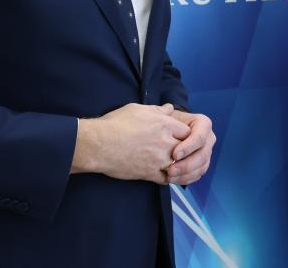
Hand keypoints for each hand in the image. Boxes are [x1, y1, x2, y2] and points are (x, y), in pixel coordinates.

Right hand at [72, 103, 190, 183]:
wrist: (99, 144)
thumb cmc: (115, 123)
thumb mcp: (138, 109)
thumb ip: (157, 110)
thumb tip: (169, 108)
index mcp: (164, 124)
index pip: (188, 132)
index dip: (186, 135)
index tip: (180, 137)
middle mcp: (165, 142)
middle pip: (187, 149)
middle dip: (185, 150)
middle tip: (179, 151)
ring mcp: (159, 159)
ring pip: (180, 165)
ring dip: (179, 164)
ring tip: (174, 163)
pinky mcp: (150, 173)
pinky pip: (167, 178)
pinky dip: (169, 177)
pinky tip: (165, 174)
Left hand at [165, 110, 216, 185]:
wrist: (169, 132)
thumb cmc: (168, 122)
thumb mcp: (167, 115)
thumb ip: (166, 113)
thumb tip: (168, 109)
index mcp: (203, 124)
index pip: (201, 136)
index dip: (189, 146)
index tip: (174, 154)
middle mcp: (208, 138)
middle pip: (203, 154)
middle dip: (187, 164)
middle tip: (170, 170)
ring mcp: (206, 152)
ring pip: (202, 166)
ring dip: (186, 174)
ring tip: (169, 177)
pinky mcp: (202, 164)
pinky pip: (198, 174)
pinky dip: (186, 179)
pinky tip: (173, 180)